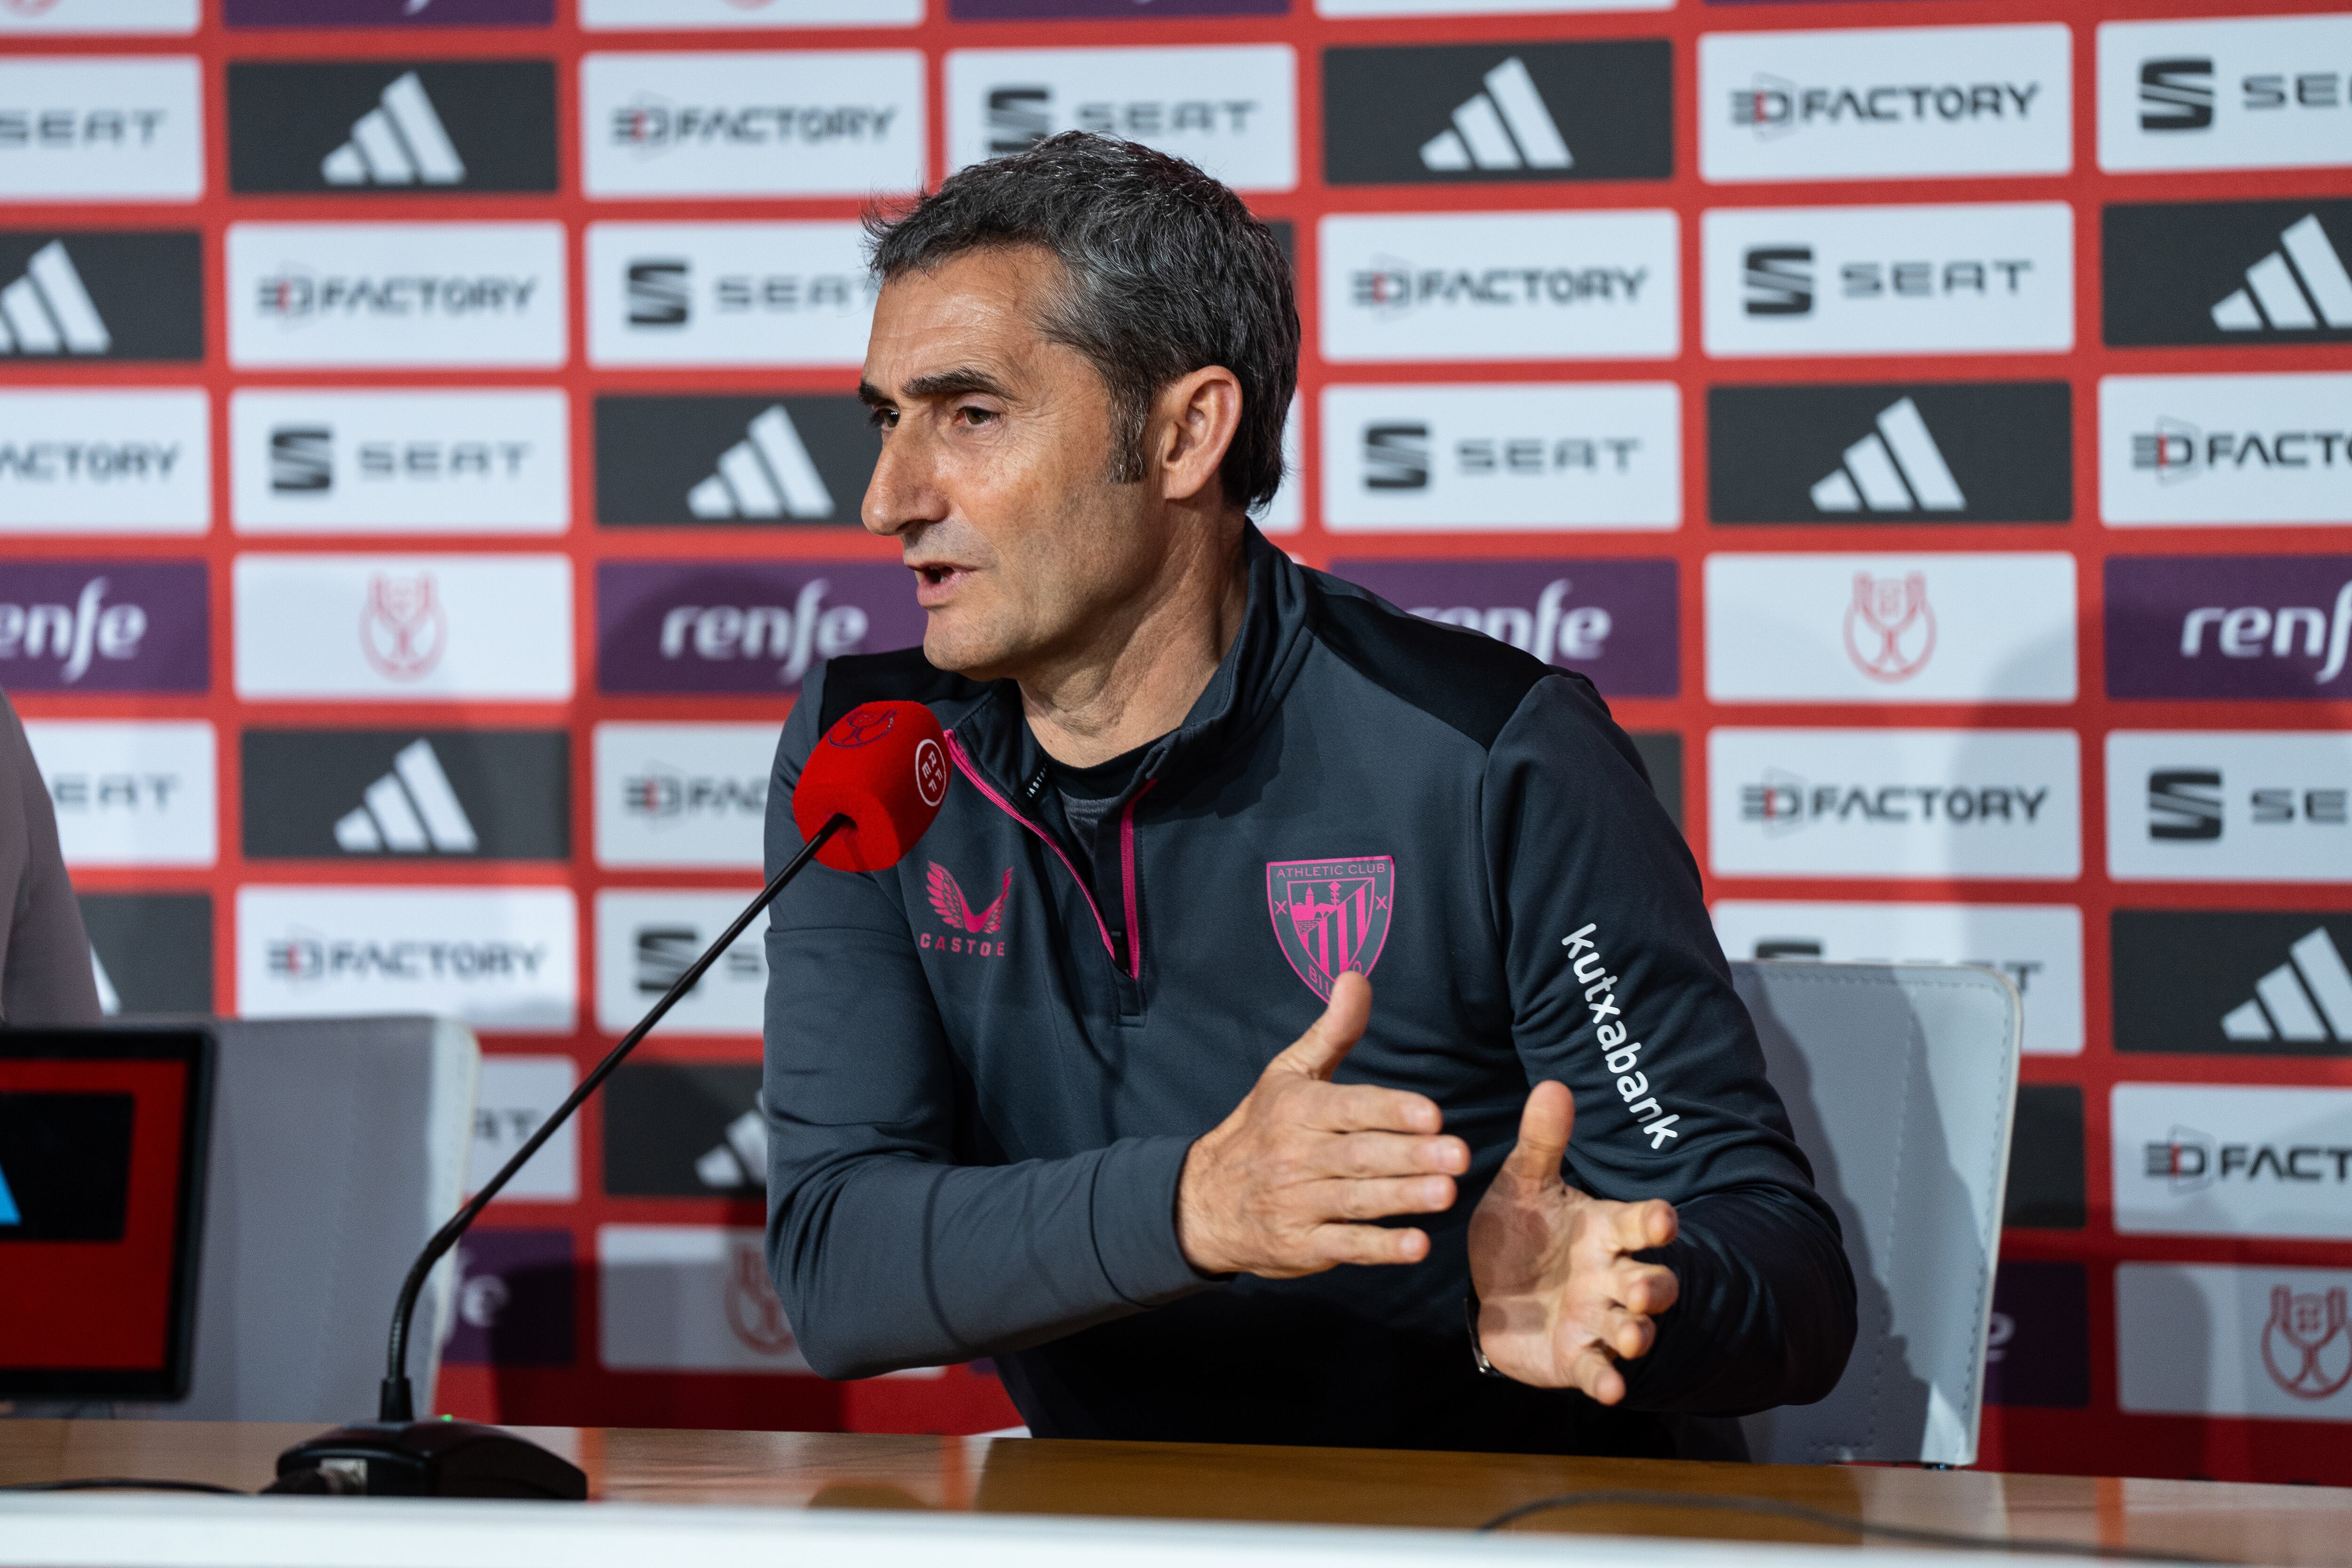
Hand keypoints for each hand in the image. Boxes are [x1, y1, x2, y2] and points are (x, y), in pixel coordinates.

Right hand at [1176, 972, 1468, 1277]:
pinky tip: (1417, 1245)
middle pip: (1358, 1156)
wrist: (1202, 1201)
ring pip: (1356, 1201)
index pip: (1348, 1108)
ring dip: (1402, 1198)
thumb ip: (1332, 1032)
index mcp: (1297, 1110)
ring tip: (1447, 1194)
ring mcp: (1297, 1204)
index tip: (1430, 1113)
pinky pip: (1345, 1245)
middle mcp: (1295, 1156)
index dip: (1389, 1110)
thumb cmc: (1260, 1128)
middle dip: (1409, 1156)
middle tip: (1458, 1155)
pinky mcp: (1302, 1245)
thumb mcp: (1288, 1075)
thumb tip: (1356, 977)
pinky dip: (1380, 1248)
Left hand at [1466, 1080, 1678, 1401]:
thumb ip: (1541, 1142)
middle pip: (1648, 1281)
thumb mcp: (1523, 1183)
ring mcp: (1597, 1319)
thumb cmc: (1521, 1230)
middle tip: (1643, 1288)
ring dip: (1638, 1333)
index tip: (1663, 1219)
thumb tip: (1552, 1084)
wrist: (1493, 1287)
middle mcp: (1610, 1276)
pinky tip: (1612, 1389)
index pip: (1640, 1223)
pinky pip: (1598, 1370)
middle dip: (1651, 1286)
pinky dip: (1607, 1380)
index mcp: (1604, 1230)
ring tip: (1633, 1335)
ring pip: (1633, 1327)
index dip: (1653, 1222)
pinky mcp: (1577, 1357)